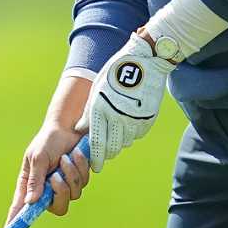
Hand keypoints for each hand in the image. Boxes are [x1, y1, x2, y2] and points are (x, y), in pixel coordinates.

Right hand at [11, 124, 90, 221]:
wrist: (69, 127)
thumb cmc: (49, 140)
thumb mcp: (38, 157)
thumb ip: (36, 180)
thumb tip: (30, 202)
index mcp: (31, 184)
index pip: (20, 207)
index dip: (15, 220)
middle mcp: (47, 189)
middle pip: (58, 208)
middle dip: (60, 193)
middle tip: (56, 177)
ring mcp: (64, 185)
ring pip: (73, 195)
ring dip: (70, 174)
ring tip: (65, 158)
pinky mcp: (78, 179)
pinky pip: (83, 183)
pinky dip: (80, 167)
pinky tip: (75, 154)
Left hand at [82, 32, 172, 172]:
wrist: (145, 61)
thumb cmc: (116, 73)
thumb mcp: (97, 89)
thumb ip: (89, 112)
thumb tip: (79, 130)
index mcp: (101, 109)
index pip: (97, 143)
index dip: (95, 158)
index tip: (95, 167)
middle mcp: (117, 117)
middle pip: (112, 147)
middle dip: (107, 153)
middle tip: (105, 152)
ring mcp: (134, 118)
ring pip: (125, 142)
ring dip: (120, 142)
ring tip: (117, 132)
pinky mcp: (147, 118)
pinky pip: (138, 134)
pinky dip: (132, 132)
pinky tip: (129, 122)